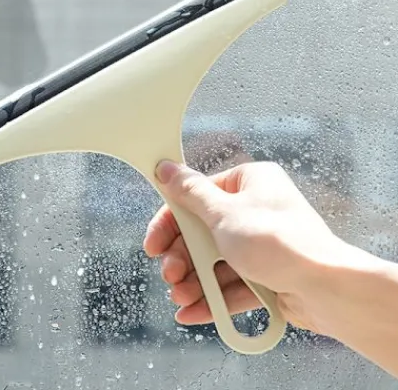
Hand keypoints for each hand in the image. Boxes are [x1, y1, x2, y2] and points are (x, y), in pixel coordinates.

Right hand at [143, 160, 351, 332]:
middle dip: (183, 259)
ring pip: (216, 261)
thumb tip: (166, 169)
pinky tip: (193, 312)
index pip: (196, 197)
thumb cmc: (279, 241)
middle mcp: (255, 209)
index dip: (170, 223)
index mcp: (248, 183)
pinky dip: (213, 297)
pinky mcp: (268, 274)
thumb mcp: (223, 213)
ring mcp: (262, 244)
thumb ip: (190, 193)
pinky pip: (233, 283)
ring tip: (180, 299)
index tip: (153, 244)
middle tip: (170, 275)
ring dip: (194, 282)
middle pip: (203, 233)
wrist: (327, 290)